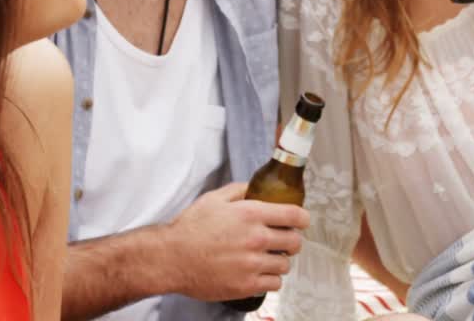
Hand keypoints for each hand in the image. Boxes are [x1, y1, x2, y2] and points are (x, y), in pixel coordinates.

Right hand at [164, 182, 309, 301]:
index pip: (295, 216)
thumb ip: (240, 190)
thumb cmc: (190, 228)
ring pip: (286, 264)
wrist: (171, 258)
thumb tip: (257, 188)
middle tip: (283, 242)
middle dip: (292, 241)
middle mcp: (256, 239)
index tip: (300, 222)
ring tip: (267, 259)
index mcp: (251, 214)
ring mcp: (252, 264)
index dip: (302, 219)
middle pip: (295, 242)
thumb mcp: (214, 199)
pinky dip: (270, 279)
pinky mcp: (246, 285)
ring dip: (279, 261)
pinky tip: (260, 273)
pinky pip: (275, 284)